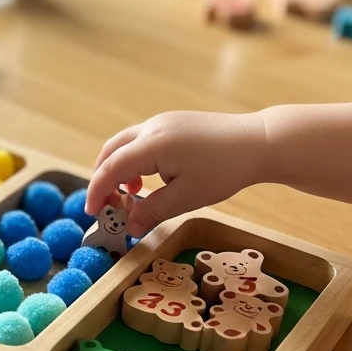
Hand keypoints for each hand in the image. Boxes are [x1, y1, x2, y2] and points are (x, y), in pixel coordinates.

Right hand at [86, 111, 267, 235]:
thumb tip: (128, 228)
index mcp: (151, 145)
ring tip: (131, 196)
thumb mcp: (186, 198)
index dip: (97, 192)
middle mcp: (151, 128)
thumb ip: (152, 212)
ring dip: (119, 170)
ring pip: (125, 145)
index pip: (111, 168)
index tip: (92, 213)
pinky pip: (141, 141)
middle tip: (106, 205)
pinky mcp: (173, 123)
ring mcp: (162, 122)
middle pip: (111, 151)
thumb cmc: (224, 171)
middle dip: (103, 179)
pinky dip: (134, 161)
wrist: (259, 142)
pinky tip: (150, 180)